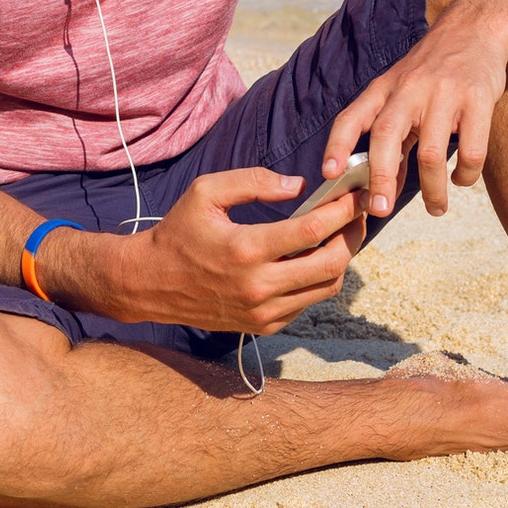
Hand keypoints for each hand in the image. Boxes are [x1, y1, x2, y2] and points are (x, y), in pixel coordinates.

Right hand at [108, 168, 367, 333]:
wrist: (149, 284)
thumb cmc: (178, 232)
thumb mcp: (206, 192)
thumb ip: (254, 181)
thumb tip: (299, 186)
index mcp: (246, 249)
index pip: (312, 229)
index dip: (342, 209)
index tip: (357, 192)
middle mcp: (258, 286)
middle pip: (331, 263)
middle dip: (352, 235)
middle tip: (358, 213)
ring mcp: (262, 311)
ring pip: (326, 287)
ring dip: (341, 259)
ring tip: (341, 233)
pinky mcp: (262, 326)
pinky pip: (307, 303)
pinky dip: (318, 280)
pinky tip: (313, 258)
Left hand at [322, 18, 507, 218]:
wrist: (475, 28)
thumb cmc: (433, 71)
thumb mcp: (401, 91)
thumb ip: (392, 135)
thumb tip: (383, 189)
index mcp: (384, 88)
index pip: (351, 117)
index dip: (337, 146)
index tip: (329, 174)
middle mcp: (410, 89)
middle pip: (386, 135)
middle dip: (380, 177)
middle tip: (380, 209)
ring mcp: (445, 94)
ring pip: (432, 153)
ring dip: (432, 190)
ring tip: (436, 208)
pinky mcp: (478, 100)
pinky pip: (472, 151)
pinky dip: (465, 175)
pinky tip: (462, 179)